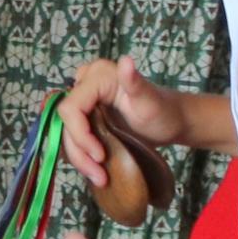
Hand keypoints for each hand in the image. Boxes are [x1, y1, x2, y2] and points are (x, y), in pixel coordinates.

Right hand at [55, 55, 192, 186]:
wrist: (171, 121)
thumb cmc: (164, 111)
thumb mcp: (150, 100)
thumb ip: (135, 82)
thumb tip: (126, 61)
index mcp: (98, 76)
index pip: (70, 108)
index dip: (80, 135)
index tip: (100, 155)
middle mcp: (85, 83)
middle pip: (66, 122)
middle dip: (79, 151)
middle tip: (100, 175)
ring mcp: (84, 99)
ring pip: (66, 132)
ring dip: (79, 158)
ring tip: (100, 178)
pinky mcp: (85, 114)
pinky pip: (74, 135)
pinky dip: (82, 154)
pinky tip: (96, 169)